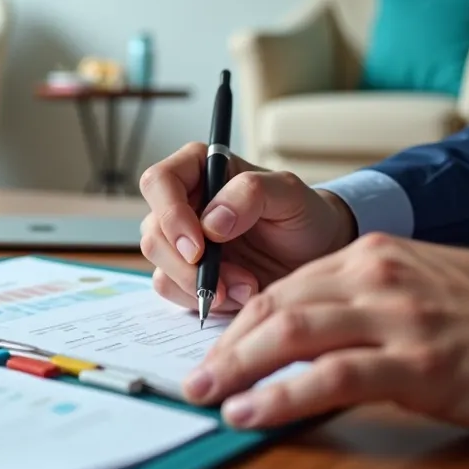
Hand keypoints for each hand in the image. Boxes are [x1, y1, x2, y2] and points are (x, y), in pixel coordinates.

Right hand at [139, 142, 356, 313]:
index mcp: (199, 168)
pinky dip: (203, 300)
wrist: (315, 257)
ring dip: (200, 285)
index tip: (198, 247)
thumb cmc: (303, 216)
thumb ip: (251, 193)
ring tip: (245, 286)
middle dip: (186, 265)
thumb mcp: (290, 194)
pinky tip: (237, 295)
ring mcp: (181, 240)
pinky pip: (172, 290)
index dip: (170, 215)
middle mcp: (183, 202)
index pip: (158, 182)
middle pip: (153, 232)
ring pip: (158, 265)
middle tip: (226, 282)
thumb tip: (210, 222)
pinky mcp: (186, 272)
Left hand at [183, 234, 468, 438]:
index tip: (215, 348)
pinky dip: (278, 394)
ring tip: (204, 392)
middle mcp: (376, 278)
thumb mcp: (426, 286)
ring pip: (288, 332)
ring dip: (235, 365)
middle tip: (194, 374)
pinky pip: (328, 377)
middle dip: (225, 343)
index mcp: (375, 256)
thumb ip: (370, 299)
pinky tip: (249, 410)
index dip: (240, 320)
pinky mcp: (417, 364)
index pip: (287, 286)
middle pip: (275, 305)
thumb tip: (316, 334)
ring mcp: (395, 319)